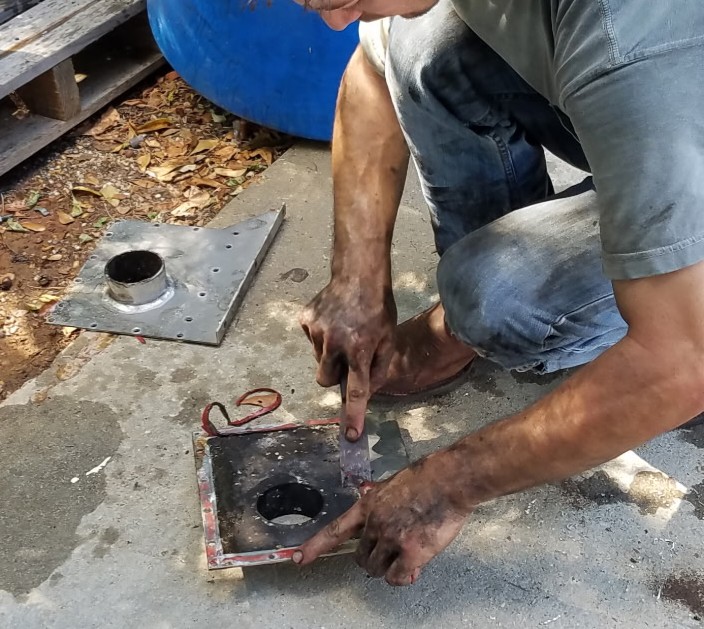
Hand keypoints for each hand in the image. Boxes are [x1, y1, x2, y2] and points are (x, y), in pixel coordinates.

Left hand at [292, 454, 469, 584]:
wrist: (450, 479)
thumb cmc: (428, 478)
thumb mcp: (392, 483)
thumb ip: (378, 499)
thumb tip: (368, 501)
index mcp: (368, 505)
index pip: (335, 530)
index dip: (315, 546)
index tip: (299, 558)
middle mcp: (375, 523)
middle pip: (361, 557)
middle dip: (374, 558)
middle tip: (393, 552)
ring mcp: (391, 538)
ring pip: (377, 569)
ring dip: (390, 568)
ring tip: (408, 554)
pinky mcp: (411, 552)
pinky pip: (397, 578)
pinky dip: (405, 576)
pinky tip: (415, 567)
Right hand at [300, 277, 396, 439]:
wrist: (358, 274)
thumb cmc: (378, 307)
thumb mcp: (389, 338)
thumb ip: (379, 369)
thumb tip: (367, 392)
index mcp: (360, 349)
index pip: (356, 390)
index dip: (353, 415)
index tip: (350, 436)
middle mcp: (335, 342)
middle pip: (326, 380)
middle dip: (335, 374)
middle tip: (349, 356)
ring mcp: (316, 331)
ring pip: (319, 360)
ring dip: (330, 354)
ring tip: (344, 330)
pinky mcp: (306, 320)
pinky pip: (311, 341)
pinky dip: (321, 337)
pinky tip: (333, 321)